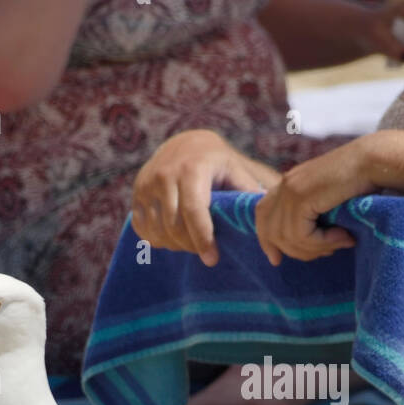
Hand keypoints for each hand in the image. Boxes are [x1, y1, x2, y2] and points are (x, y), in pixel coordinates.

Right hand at [131, 130, 276, 265]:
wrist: (186, 145)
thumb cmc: (219, 165)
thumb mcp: (237, 172)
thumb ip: (249, 194)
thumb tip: (268, 224)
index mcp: (191, 169)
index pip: (193, 210)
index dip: (202, 239)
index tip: (212, 260)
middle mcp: (164, 175)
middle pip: (173, 227)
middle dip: (191, 246)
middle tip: (206, 253)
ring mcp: (146, 184)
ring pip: (157, 231)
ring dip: (175, 246)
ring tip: (191, 244)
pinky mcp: (135, 193)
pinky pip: (142, 229)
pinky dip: (157, 241)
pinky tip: (174, 238)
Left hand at [254, 136, 379, 265]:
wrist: (374, 162)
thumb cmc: (361, 182)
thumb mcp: (329, 202)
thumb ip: (313, 218)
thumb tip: (306, 247)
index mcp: (289, 183)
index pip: (262, 214)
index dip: (266, 240)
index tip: (275, 260)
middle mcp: (285, 184)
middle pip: (271, 231)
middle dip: (294, 251)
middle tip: (325, 254)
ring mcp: (291, 189)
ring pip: (287, 238)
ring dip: (315, 249)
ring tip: (340, 243)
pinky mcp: (301, 196)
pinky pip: (301, 234)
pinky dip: (322, 242)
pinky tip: (343, 236)